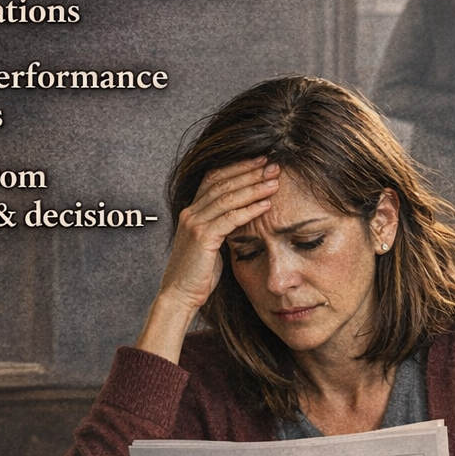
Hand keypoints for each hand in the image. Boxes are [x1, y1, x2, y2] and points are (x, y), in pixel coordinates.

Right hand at [137, 158, 280, 361]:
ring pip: (228, 197)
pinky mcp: (202, 238)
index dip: (238, 166)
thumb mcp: (211, 243)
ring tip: (275, 181)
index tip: (260, 160)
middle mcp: (191, 212)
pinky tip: (266, 205)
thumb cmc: (198, 274)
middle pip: (222, 182)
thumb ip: (222, 226)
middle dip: (249, 171)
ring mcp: (194, 224)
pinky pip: (230, 218)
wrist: (180, 295)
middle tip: (273, 164)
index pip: (215, 178)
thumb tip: (243, 215)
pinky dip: (250, 210)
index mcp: (192, 211)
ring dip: (254, 187)